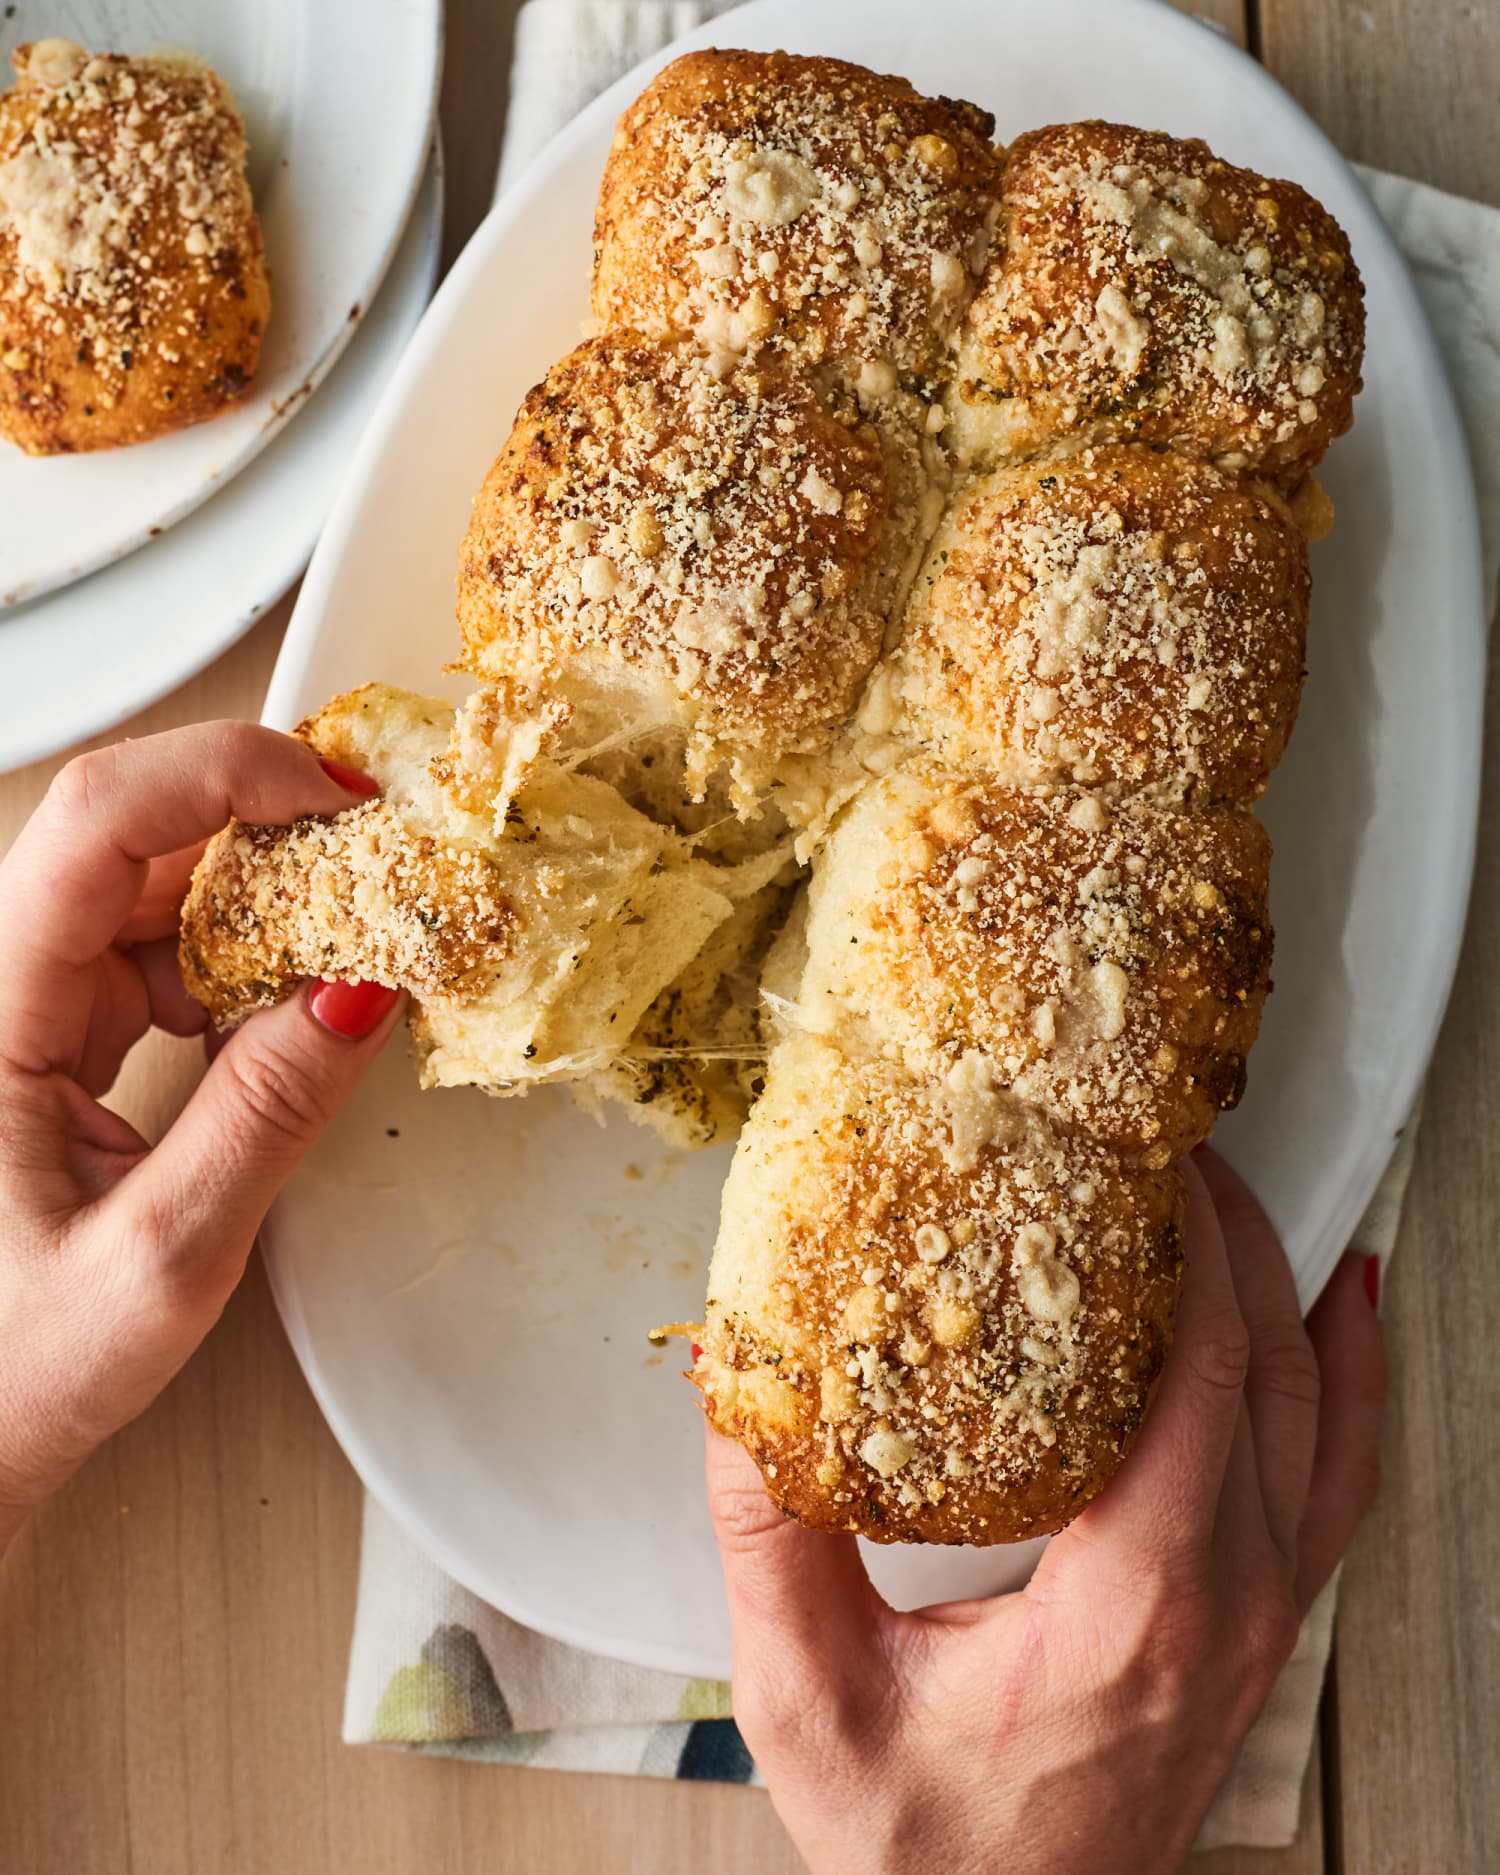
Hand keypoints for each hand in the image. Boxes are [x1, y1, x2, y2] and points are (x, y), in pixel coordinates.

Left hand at [0, 725, 401, 1553]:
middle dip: (267, 838)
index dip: (225, 775)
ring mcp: (17, 1012)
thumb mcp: (161, 1258)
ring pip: (149, 898)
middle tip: (380, 866)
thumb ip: (265, 1115)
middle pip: (132, 845)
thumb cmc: (5, 1380)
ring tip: (351, 948)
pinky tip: (286, 1008)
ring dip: (260, 909)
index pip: (98, 824)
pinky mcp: (47, 1040)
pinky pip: (152, 959)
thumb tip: (360, 992)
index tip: (338, 794)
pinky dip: (235, 968)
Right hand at [706, 1151, 1385, 1874]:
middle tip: (1160, 1139)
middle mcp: (1228, 1602)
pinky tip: (1341, 1304)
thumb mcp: (811, 1699)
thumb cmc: (919, 1851)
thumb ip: (768, 1539)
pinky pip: (1341, 1478)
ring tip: (1228, 1191)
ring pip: (1314, 1409)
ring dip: (1277, 1284)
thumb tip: (735, 1390)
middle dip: (1225, 1234)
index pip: (1201, 1378)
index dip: (1186, 1250)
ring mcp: (1262, 1619)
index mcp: (1135, 1603)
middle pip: (1266, 1367)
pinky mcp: (1260, 1630)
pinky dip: (1352, 1378)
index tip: (1142, 1157)